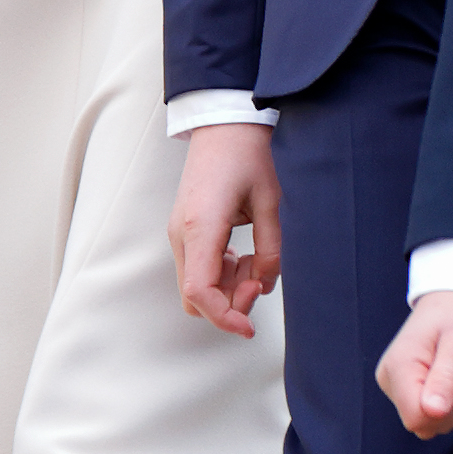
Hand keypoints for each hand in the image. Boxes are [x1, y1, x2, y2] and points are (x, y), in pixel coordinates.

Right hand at [170, 122, 281, 335]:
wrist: (224, 126)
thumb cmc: (246, 156)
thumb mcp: (271, 203)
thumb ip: (271, 250)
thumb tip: (266, 283)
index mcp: (201, 227)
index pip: (200, 292)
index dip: (224, 317)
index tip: (248, 327)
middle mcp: (183, 235)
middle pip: (195, 298)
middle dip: (229, 304)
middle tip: (261, 282)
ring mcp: (180, 235)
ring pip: (198, 287)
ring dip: (228, 288)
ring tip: (257, 262)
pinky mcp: (186, 232)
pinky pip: (199, 270)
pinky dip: (223, 275)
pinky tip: (245, 256)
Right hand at [378, 291, 452, 438]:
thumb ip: (446, 380)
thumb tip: (432, 412)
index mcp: (398, 367)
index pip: (417, 418)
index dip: (446, 410)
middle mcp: (389, 379)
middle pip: (422, 424)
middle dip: (452, 409)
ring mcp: (394, 386)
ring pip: (428, 424)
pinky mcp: (403, 390)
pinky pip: (429, 416)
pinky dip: (448, 404)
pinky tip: (449, 378)